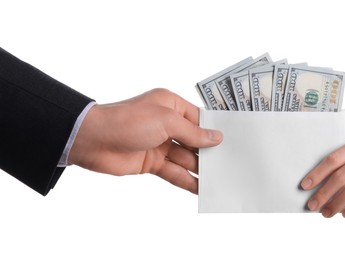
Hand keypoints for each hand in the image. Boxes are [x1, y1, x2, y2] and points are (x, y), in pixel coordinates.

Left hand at [68, 88, 222, 193]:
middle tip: (231, 163)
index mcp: (170, 105)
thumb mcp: (166, 121)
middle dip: (210, 152)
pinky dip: (186, 180)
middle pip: (194, 140)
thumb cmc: (127, 120)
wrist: (92, 140)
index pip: (199, 118)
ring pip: (185, 158)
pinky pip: (174, 172)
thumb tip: (216, 138)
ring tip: (221, 179)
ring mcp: (159, 144)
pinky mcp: (151, 162)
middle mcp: (166, 124)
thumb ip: (193, 132)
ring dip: (200, 169)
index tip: (233, 141)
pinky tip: (200, 188)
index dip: (215, 130)